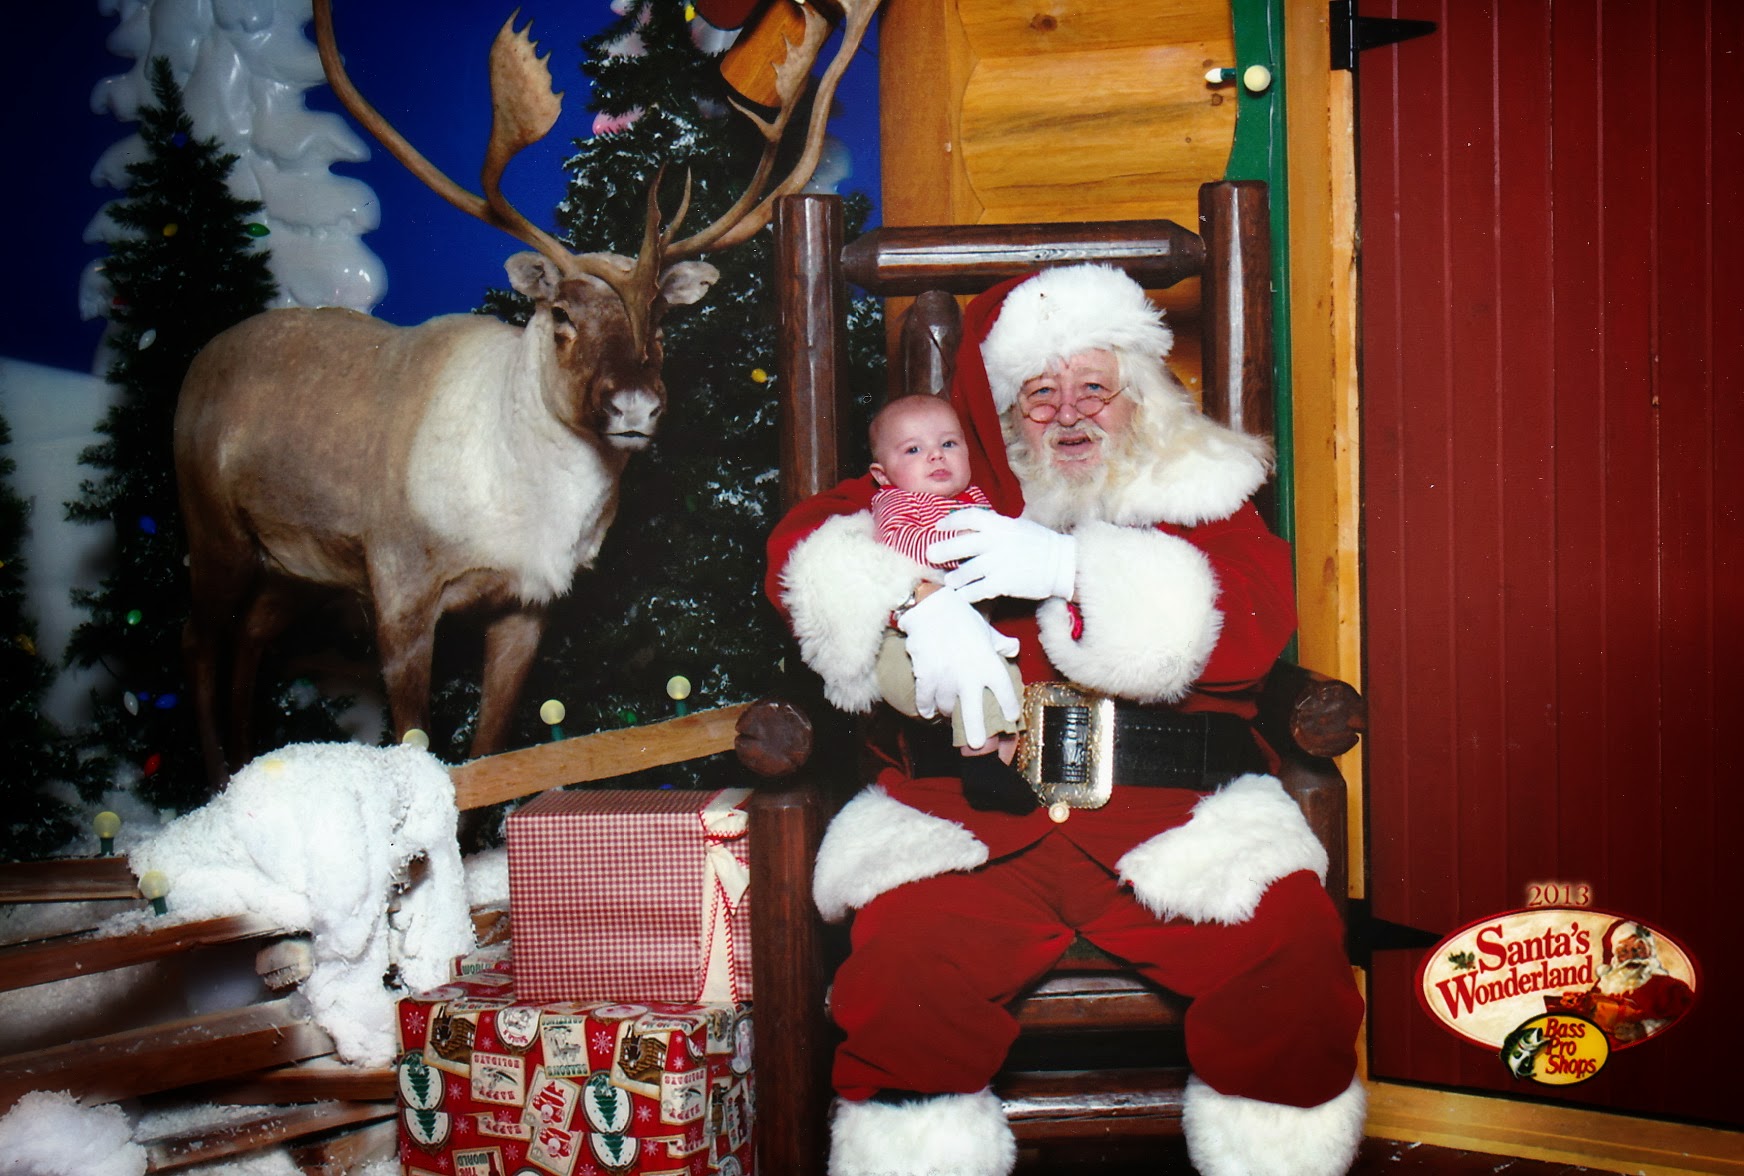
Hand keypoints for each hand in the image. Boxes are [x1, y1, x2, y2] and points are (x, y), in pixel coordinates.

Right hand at [896, 586, 1020, 748]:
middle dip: (976, 731)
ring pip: (947, 706)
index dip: (1009, 706)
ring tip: (948, 713)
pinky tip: (928, 712)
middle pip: (974, 712)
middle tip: (976, 745)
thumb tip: (1013, 650)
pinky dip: (926, 707)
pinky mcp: (926, 676)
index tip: (1011, 717)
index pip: (1004, 690)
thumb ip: (1000, 644)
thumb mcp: (986, 630)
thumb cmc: (961, 617)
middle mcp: (969, 675)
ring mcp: (947, 678)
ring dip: (947, 711)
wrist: (931, 608)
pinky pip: (926, 699)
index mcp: (988, 663)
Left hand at [929, 510, 1076, 602]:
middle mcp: (997, 541)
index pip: (968, 518)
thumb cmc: (1040, 544)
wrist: (1063, 564)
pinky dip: (967, 594)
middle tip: (930, 555)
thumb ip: (995, 527)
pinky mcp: (1003, 583)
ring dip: (955, 577)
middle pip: (960, 545)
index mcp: (1000, 524)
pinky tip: (962, 596)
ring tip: (950, 580)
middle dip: (942, 551)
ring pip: (966, 571)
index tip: (938, 527)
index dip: (950, 522)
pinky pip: (977, 590)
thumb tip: (970, 527)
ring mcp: (999, 563)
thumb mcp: (1018, 526)